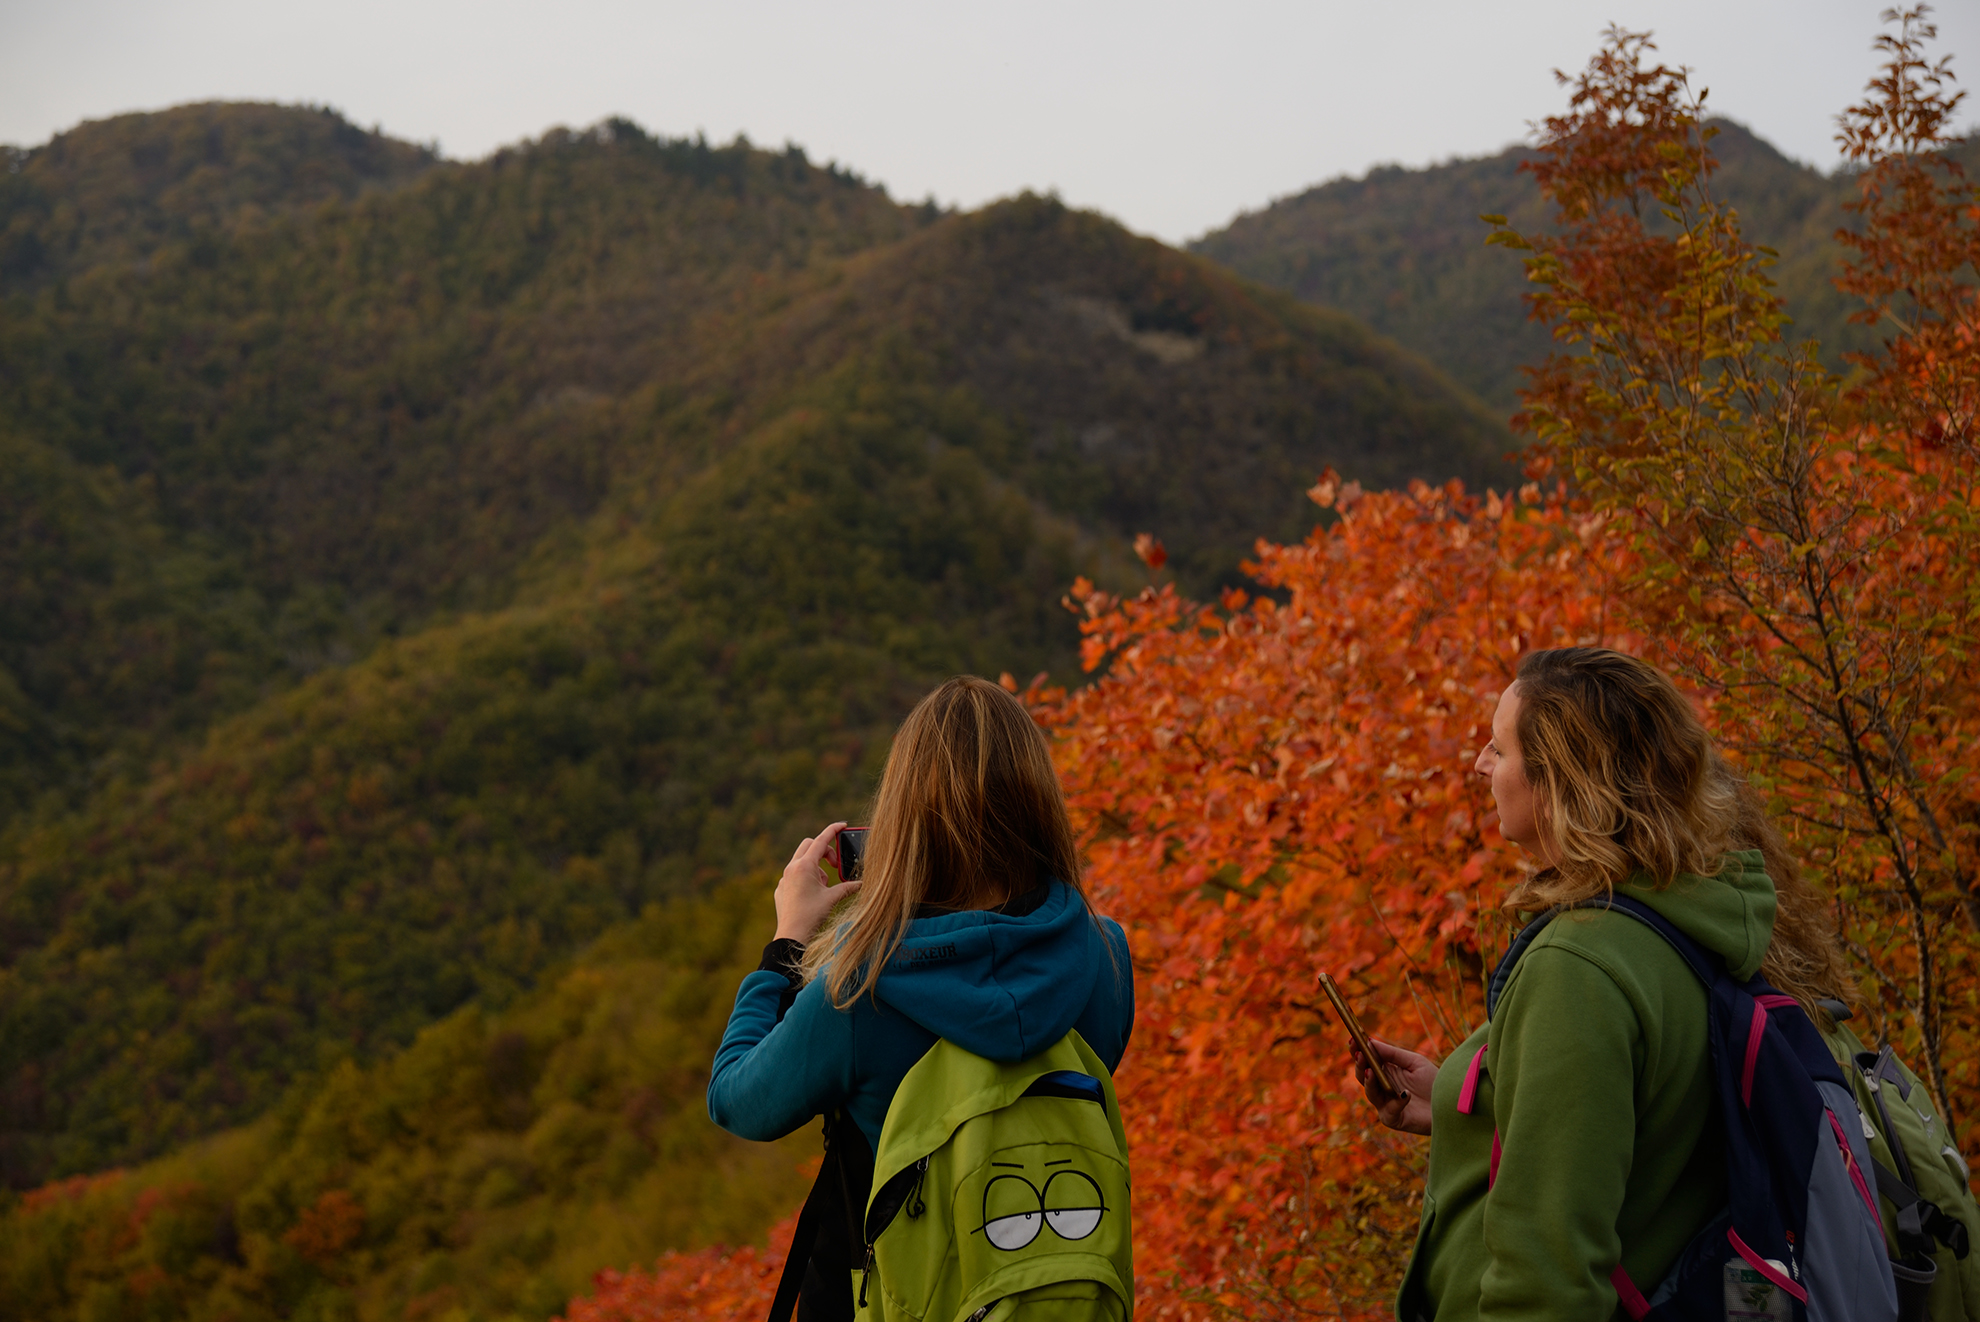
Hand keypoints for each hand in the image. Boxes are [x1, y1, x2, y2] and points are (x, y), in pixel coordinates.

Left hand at [774, 824, 860, 940]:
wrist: (791, 936)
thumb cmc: (811, 916)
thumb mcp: (832, 898)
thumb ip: (848, 887)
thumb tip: (862, 883)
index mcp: (804, 866)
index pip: (821, 840)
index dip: (833, 830)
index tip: (842, 825)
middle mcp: (792, 868)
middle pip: (809, 845)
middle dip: (824, 851)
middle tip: (835, 865)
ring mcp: (784, 878)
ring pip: (801, 861)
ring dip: (816, 867)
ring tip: (824, 886)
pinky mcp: (781, 888)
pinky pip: (794, 875)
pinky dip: (806, 878)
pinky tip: (811, 895)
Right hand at [1350, 1037, 1437, 1135]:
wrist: (1451, 1103)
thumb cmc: (1433, 1081)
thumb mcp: (1413, 1062)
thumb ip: (1392, 1053)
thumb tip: (1369, 1041)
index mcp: (1385, 1072)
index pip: (1366, 1061)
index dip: (1357, 1051)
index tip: (1352, 1039)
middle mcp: (1382, 1088)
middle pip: (1363, 1076)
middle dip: (1359, 1065)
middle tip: (1359, 1054)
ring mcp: (1386, 1104)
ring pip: (1370, 1093)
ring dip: (1369, 1082)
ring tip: (1371, 1071)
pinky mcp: (1394, 1119)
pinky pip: (1389, 1111)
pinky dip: (1397, 1102)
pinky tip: (1406, 1094)